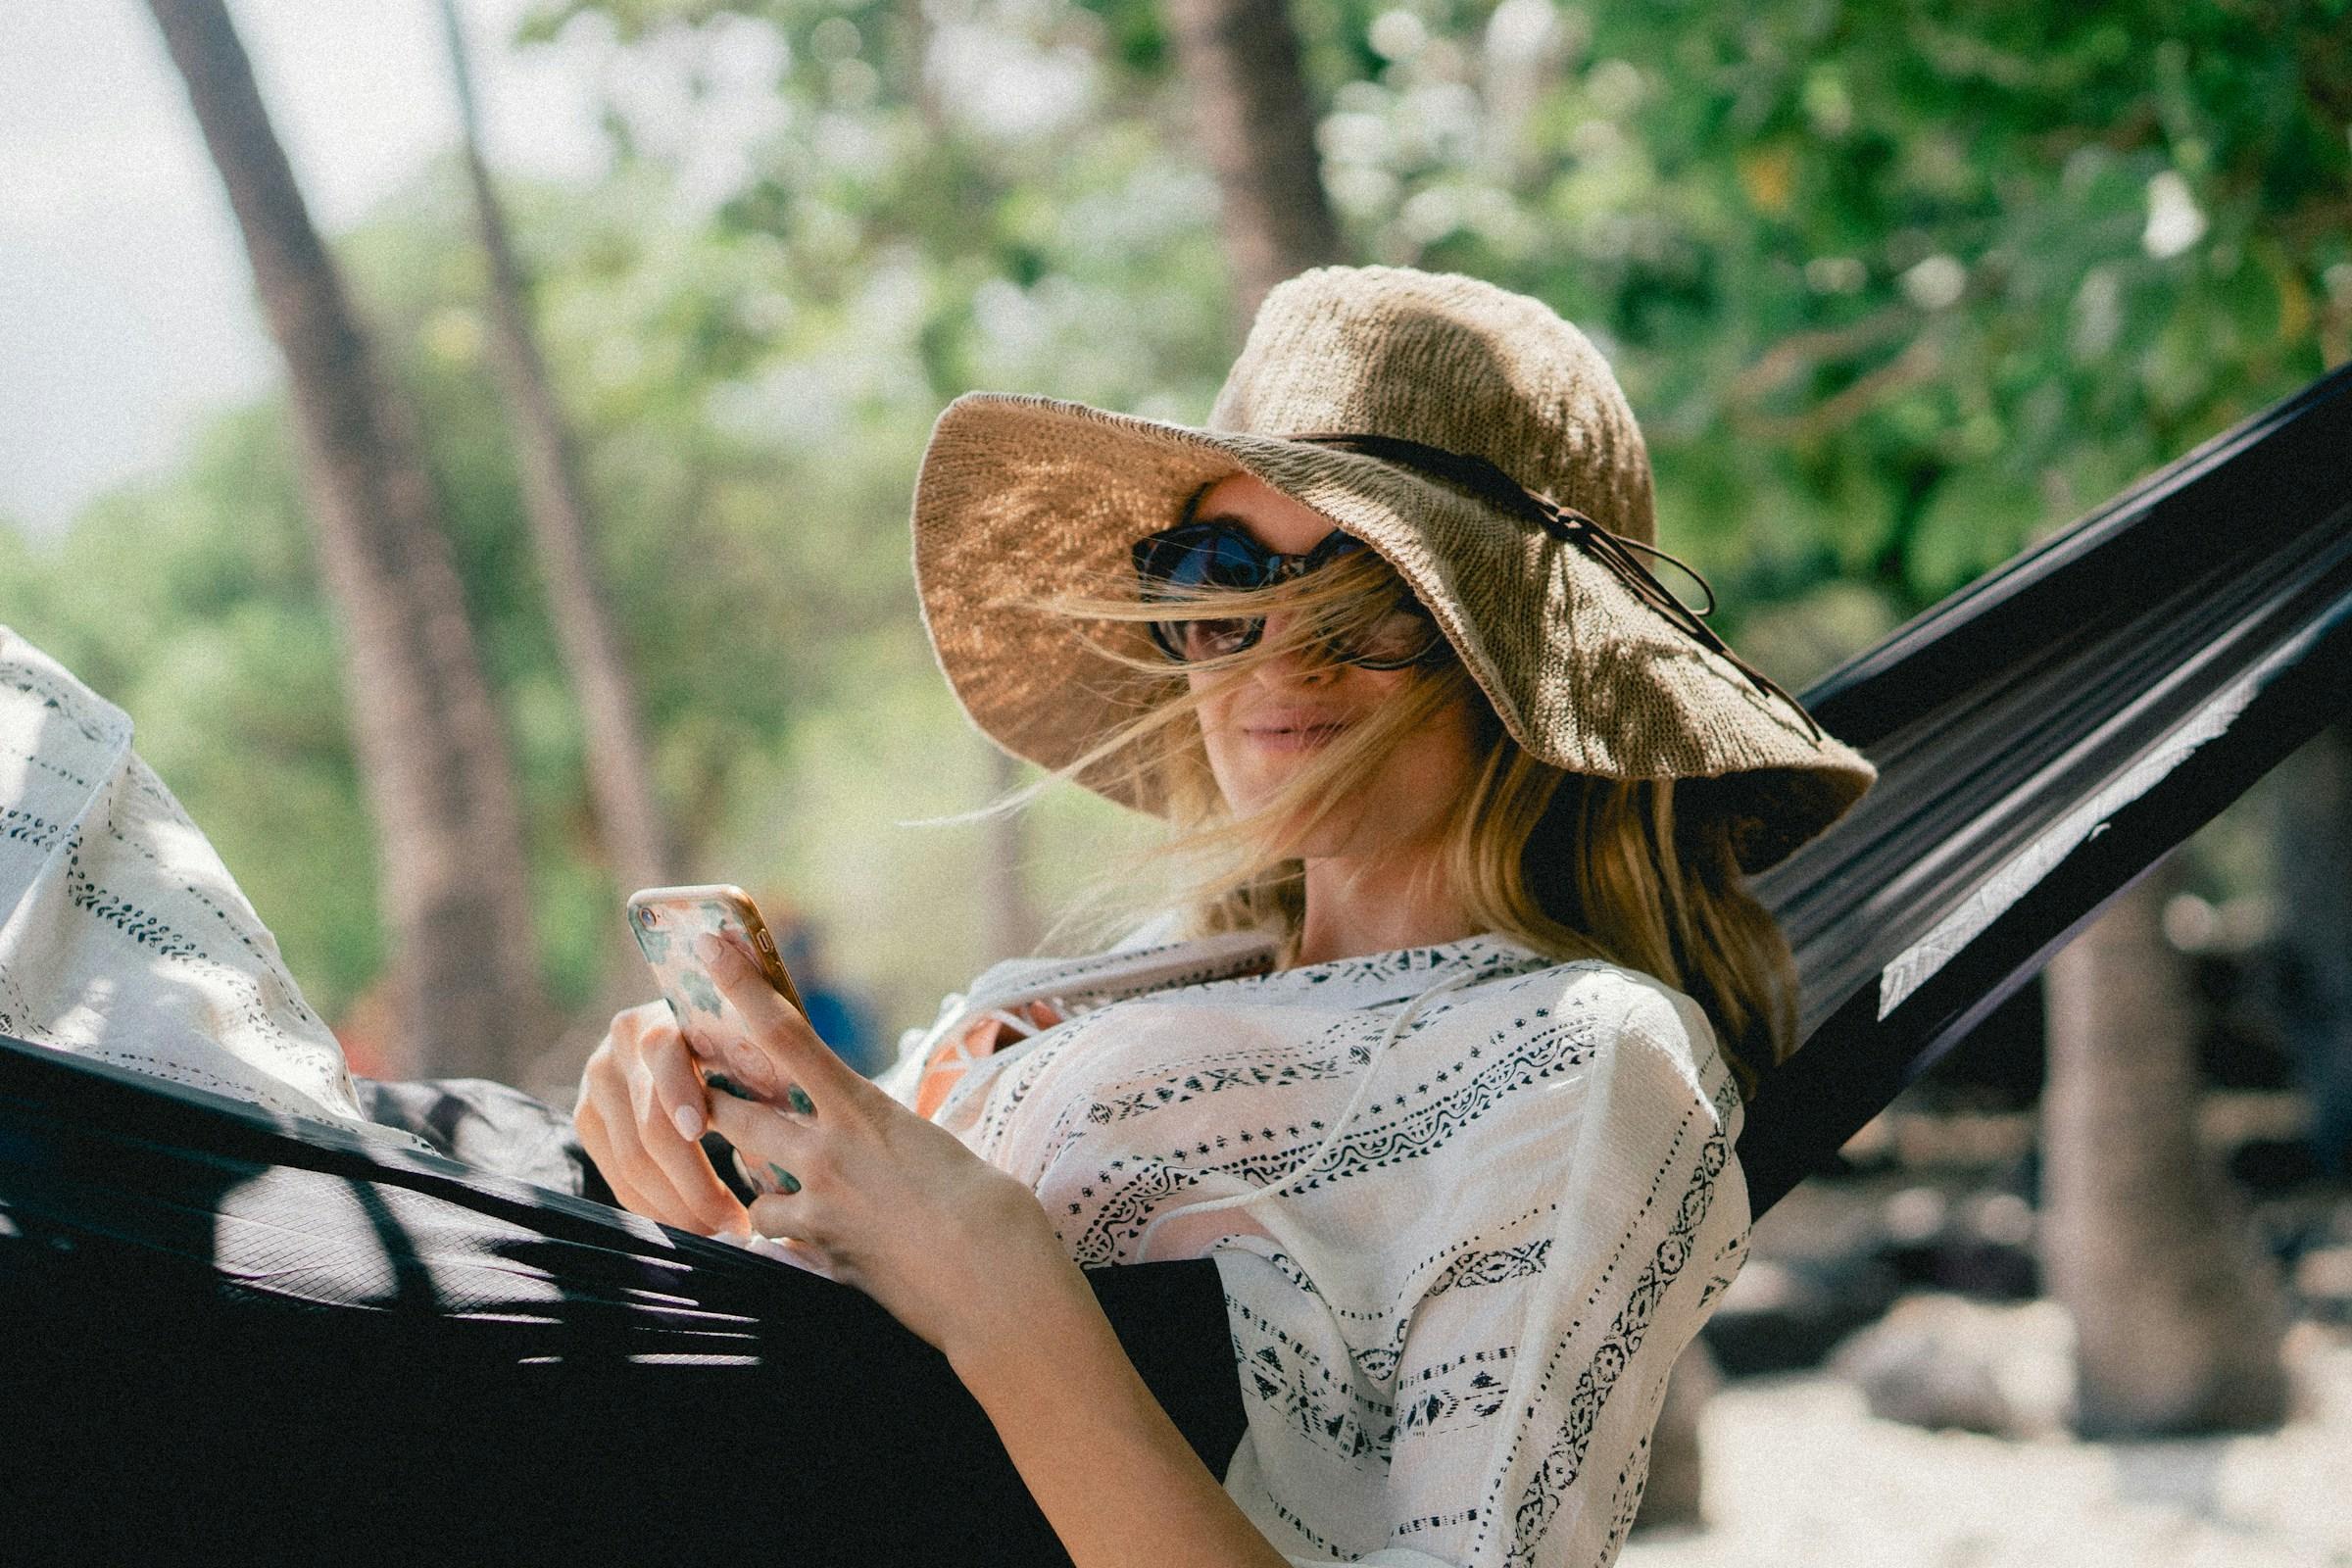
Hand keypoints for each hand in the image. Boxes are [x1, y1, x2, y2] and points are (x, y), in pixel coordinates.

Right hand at [574, 998, 746, 1238]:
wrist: (690, 1033)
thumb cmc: (742, 1046)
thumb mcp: (749, 1043)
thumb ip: (759, 1068)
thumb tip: (786, 1131)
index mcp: (666, 1015)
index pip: (664, 1053)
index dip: (681, 1094)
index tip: (703, 1133)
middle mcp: (622, 1043)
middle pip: (649, 1126)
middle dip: (693, 1184)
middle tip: (733, 1223)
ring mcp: (597, 1081)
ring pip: (631, 1162)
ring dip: (677, 1207)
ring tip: (717, 1231)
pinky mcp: (587, 1117)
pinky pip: (617, 1177)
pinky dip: (654, 1207)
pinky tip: (688, 1223)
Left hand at [691, 932, 1085, 1355]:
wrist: (997, 1285)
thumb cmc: (995, 1211)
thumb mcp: (939, 1148)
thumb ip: (893, 1137)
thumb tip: (879, 1146)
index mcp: (866, 1108)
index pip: (787, 1034)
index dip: (740, 987)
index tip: (711, 950)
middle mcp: (829, 1152)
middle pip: (736, 1111)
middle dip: (714, 1100)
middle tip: (703, 1090)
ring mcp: (819, 1207)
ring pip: (748, 1180)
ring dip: (753, 1176)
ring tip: (775, 1177)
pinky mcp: (820, 1257)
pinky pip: (777, 1237)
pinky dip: (783, 1234)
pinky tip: (807, 1239)